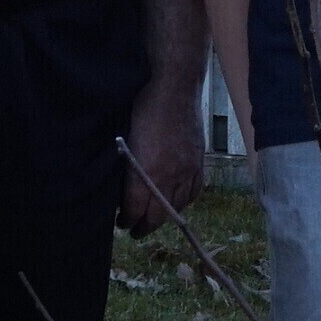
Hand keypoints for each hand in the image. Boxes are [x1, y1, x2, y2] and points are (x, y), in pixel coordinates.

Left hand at [121, 82, 207, 232]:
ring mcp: (187, 170)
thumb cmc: (142, 110)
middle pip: (158, 215)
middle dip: (145, 226)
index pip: (136, 210)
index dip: (128, 221)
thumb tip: (123, 190)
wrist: (173, 89)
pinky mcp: (199, 162)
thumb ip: (127, 169)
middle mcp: (169, 177)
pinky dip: (184, 201)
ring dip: (165, 216)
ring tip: (155, 219)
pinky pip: (194, 191)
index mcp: (146, 173)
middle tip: (135, 230)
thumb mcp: (125, 142)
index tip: (121, 223)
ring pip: (178, 206)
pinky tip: (177, 201)